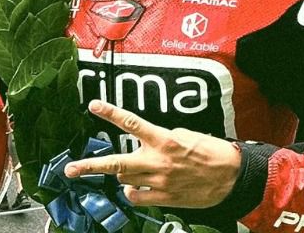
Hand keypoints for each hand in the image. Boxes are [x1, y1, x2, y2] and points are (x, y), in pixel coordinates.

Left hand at [63, 100, 240, 208]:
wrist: (233, 177)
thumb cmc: (211, 152)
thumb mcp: (185, 135)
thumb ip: (159, 138)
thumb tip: (144, 142)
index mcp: (163, 140)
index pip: (130, 122)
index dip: (110, 113)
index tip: (94, 105)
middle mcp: (157, 161)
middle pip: (115, 163)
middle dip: (89, 166)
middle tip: (70, 169)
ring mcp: (159, 182)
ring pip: (124, 180)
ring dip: (120, 174)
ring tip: (127, 171)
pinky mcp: (164, 198)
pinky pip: (137, 197)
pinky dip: (132, 192)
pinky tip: (137, 187)